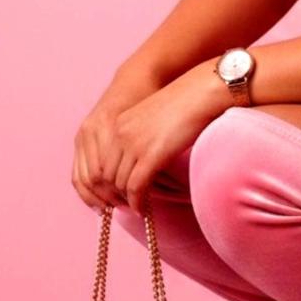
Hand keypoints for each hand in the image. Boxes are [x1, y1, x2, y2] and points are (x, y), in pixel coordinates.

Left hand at [87, 63, 227, 215]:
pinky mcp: (150, 156)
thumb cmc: (184, 105)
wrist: (199, 93)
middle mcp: (120, 134)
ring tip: (136, 207)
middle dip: (114, 194)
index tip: (116, 193)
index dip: (106, 182)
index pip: (100, 162)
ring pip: (119, 184)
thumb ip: (139, 137)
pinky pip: (135, 187)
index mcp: (118, 124)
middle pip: (106, 175)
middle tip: (125, 205)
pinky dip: (137, 201)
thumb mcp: (151, 119)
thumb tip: (141, 161)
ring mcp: (134, 145)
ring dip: (126, 199)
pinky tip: (142, 208)